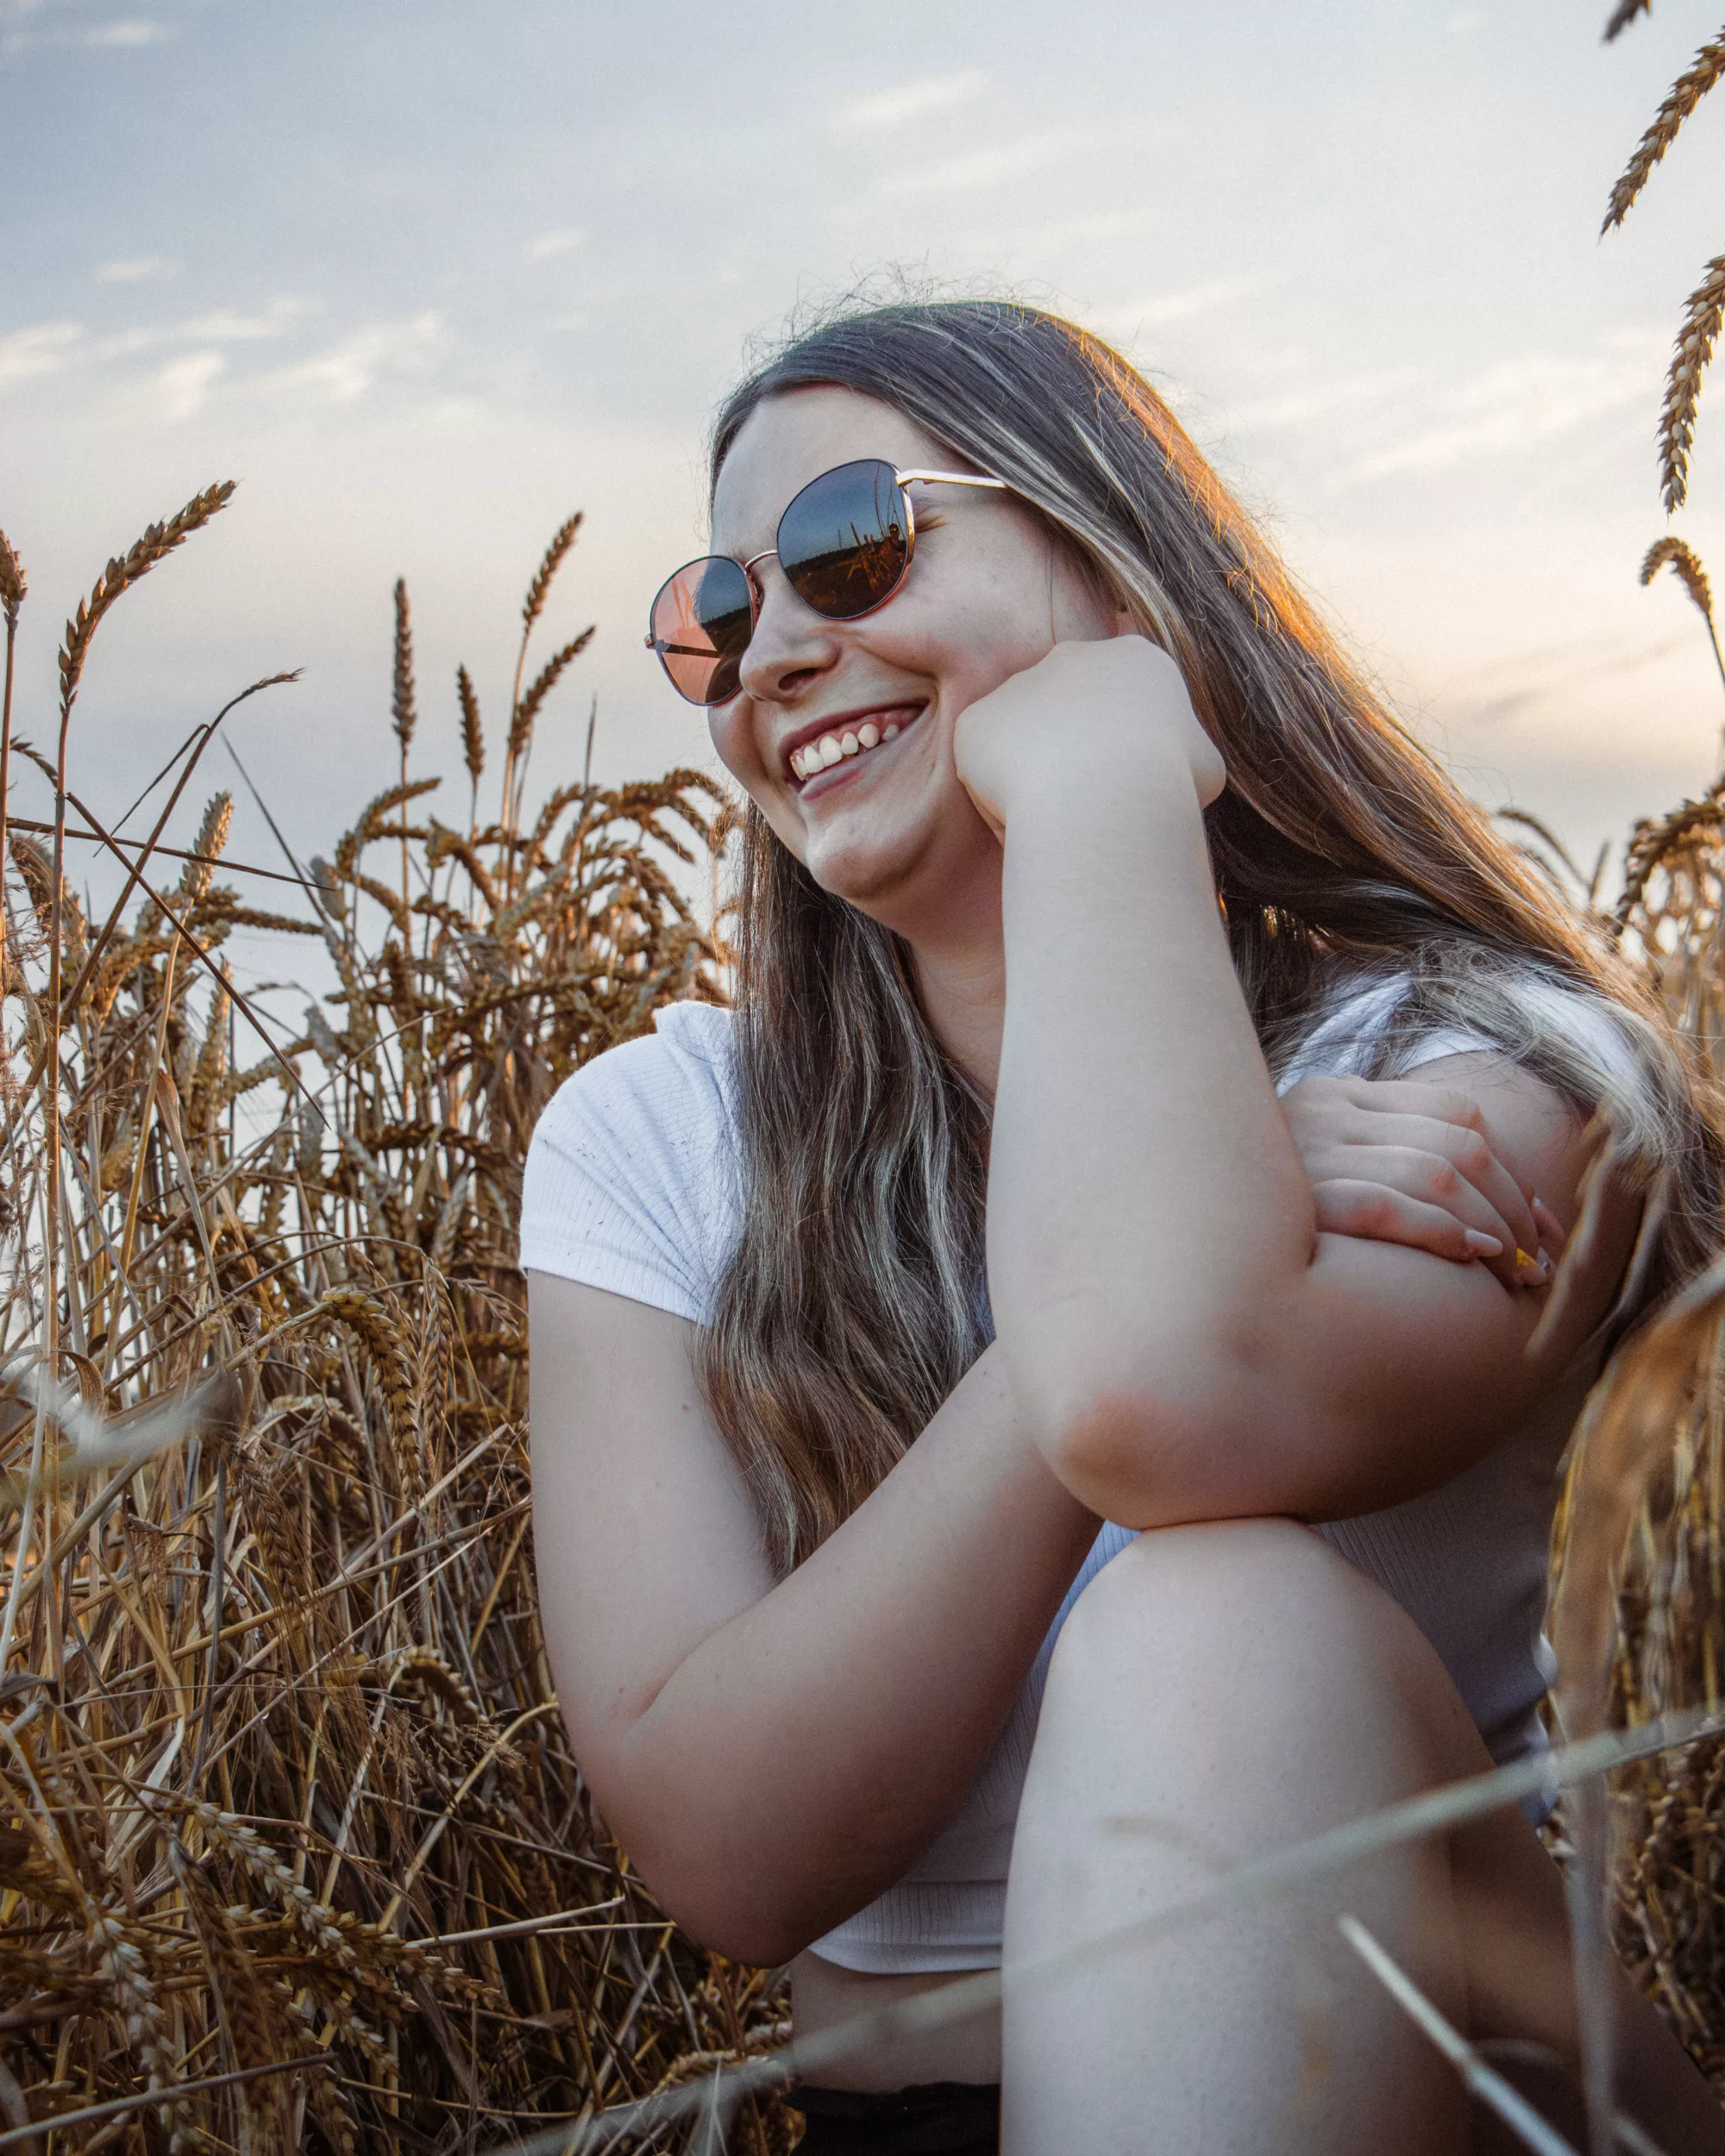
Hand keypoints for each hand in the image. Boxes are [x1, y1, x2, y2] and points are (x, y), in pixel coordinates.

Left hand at [953, 638, 1225, 838]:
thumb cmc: (1167, 789)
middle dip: (1075, 755)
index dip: (1127, 751)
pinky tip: (1025, 821)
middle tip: (1091, 804)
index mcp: (1136, 658)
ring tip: (1059, 819)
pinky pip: (985, 771)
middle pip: (1070, 714)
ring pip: (1024, 744)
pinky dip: (998, 801)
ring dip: (1035, 780)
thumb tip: (1178, 765)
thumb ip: (1184, 753)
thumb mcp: (1205, 767)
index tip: (1132, 786)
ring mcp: (1020, 684)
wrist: (1105, 798)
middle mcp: (1074, 656)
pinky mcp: (978, 720)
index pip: (1124, 701)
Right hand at [1281, 1074, 1562, 1293]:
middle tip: (1534, 1262)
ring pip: (1435, 1174)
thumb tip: (1513, 1211)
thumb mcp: (1324, 1167)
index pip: (1457, 1112)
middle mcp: (1324, 1110)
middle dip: (1514, 1206)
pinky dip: (1440, 1232)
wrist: (1172, 1241)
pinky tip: (1469, 1256)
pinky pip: (1388, 1207)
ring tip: (1513, 1272)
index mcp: (1338, 1093)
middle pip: (1458, 1144)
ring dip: (1492, 1226)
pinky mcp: (1298, 1201)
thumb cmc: (1269, 1219)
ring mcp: (1308, 1152)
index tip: (1540, 1227)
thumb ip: (1393, 1163)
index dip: (1514, 1170)